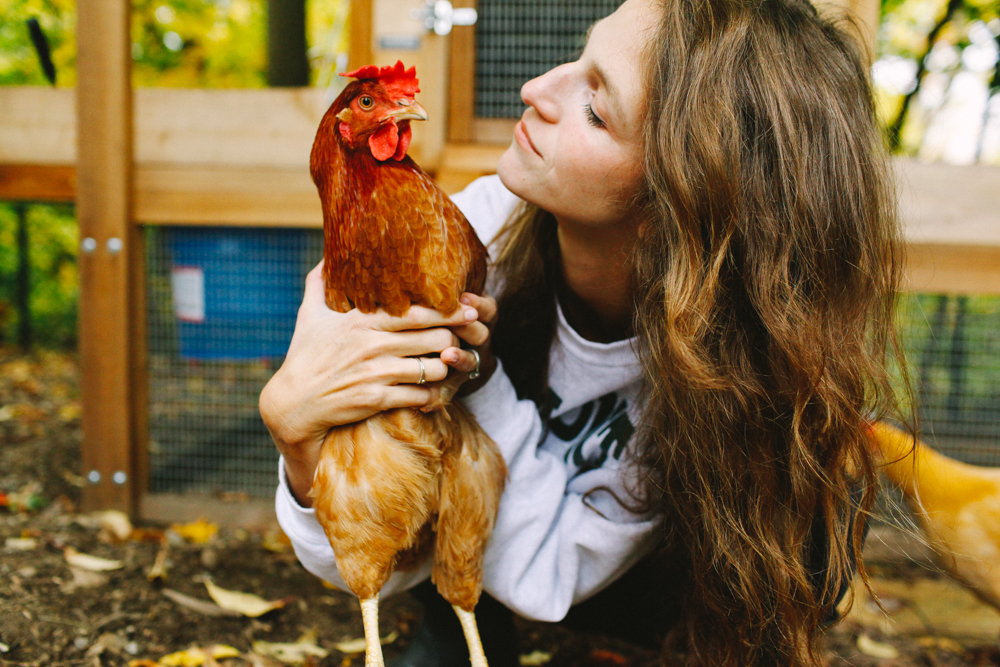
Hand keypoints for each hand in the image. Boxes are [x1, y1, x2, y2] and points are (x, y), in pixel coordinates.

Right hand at [259, 262, 478, 504]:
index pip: (418, 312)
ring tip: (449, 367)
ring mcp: (376, 374)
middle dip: (455, 340)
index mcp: (362, 321)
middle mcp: (372, 345)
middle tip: (462, 341)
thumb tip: (327, 255)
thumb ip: (319, 282)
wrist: (293, 403)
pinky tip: (432, 392)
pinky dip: (431, 395)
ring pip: (433, 369)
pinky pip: (420, 396)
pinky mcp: (376, 400)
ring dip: (446, 369)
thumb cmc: (304, 356)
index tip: (469, 309)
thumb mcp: (309, 315)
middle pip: (435, 338)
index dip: (450, 311)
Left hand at [440, 292, 497, 395]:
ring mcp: (470, 361)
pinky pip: (455, 384)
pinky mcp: (456, 381)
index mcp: (478, 318)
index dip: (478, 303)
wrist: (436, 354)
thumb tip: (418, 263)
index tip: (462, 296)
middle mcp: (478, 340)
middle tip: (454, 322)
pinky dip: (445, 385)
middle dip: (468, 327)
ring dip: (460, 356)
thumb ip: (438, 293)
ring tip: (447, 354)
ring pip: (472, 360)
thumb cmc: (434, 319)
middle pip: (482, 333)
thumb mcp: (443, 303)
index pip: (488, 309)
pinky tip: (434, 383)